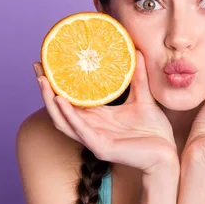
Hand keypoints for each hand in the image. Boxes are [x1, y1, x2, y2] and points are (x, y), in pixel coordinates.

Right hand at [35, 50, 177, 174]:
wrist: (167, 153)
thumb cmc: (154, 130)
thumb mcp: (144, 97)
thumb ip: (138, 76)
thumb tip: (137, 51)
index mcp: (97, 117)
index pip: (70, 99)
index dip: (57, 83)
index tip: (47, 62)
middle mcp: (90, 128)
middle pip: (59, 109)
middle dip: (46, 89)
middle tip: (37, 67)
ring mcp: (93, 139)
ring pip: (63, 120)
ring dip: (50, 101)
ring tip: (43, 81)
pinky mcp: (101, 147)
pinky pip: (81, 130)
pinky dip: (69, 115)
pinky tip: (60, 101)